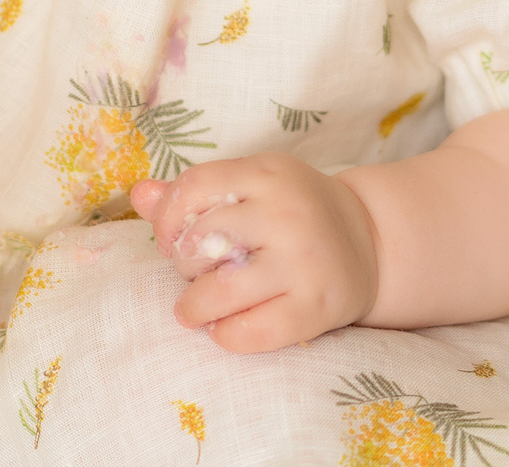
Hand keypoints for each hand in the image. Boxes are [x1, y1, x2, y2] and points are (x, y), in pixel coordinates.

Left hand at [130, 154, 380, 352]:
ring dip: (193, 306)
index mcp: (266, 173)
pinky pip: (250, 332)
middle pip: (200, 242)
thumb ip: (194, 191)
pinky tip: (223, 328)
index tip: (169, 238)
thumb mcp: (251, 186)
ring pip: (218, 291)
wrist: (370, 242)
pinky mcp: (315, 308)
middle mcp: (286, 213)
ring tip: (192, 309)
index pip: (193, 187)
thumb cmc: (293, 211)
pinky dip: (224, 335)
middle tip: (191, 272)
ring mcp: (303, 262)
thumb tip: (139, 195)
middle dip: (182, 264)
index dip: (166, 218)